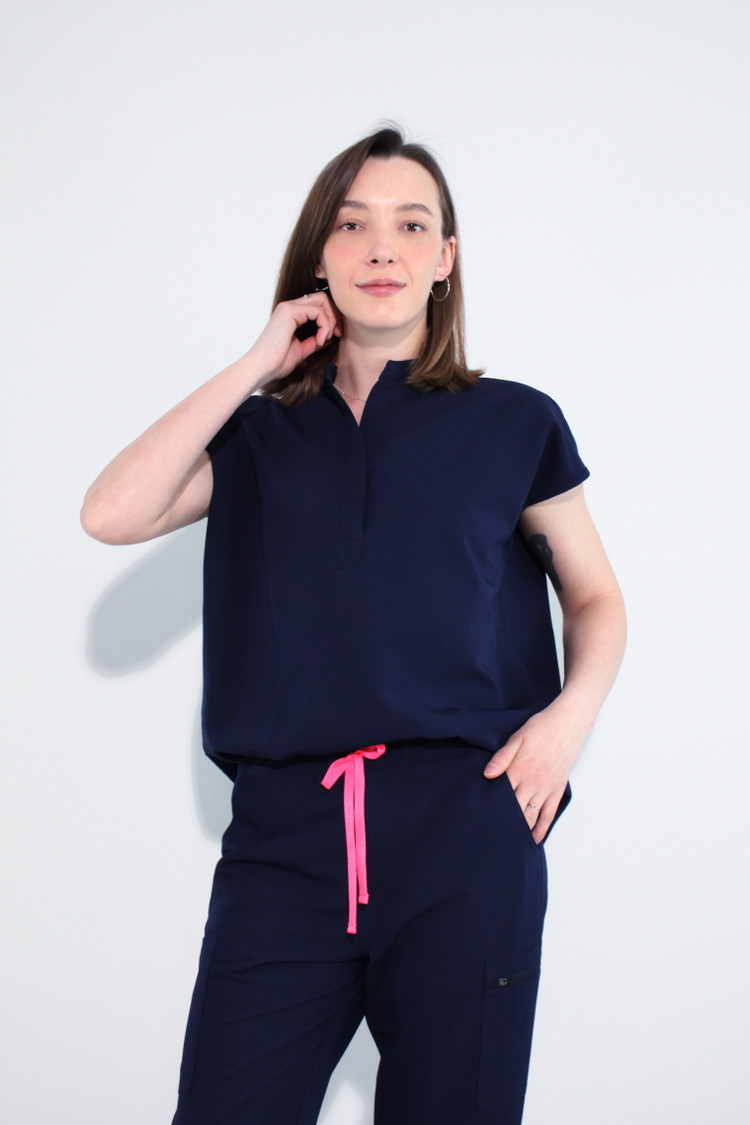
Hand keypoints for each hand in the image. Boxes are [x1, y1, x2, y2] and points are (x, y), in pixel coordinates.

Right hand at [249, 292, 340, 383]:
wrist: (262, 368)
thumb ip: (314, 341)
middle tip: (337, 334)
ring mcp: (289, 307)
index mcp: (290, 315)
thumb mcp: (302, 350)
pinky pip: (318, 311)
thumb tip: (329, 336)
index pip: (318, 305)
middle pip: (322, 298)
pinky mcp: (290, 311)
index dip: (330, 318)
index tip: (335, 336)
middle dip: (334, 315)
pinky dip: (324, 326)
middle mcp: (289, 307)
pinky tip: (319, 340)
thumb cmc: (277, 362)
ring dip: (330, 321)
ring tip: (325, 339)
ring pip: (322, 301)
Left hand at [483, 702, 586, 843]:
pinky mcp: (556, 790)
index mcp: (519, 769)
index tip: (479, 818)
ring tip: (507, 842)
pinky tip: (534, 839)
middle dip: (502, 823)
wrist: (568, 724)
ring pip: (530, 816)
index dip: (489, 806)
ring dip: (520, 829)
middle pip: (514, 809)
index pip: (500, 794)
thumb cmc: (541, 727)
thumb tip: (487, 774)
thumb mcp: (518, 737)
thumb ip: (502, 757)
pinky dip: (541, 829)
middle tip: (489, 837)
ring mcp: (546, 788)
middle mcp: (532, 782)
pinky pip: (548, 814)